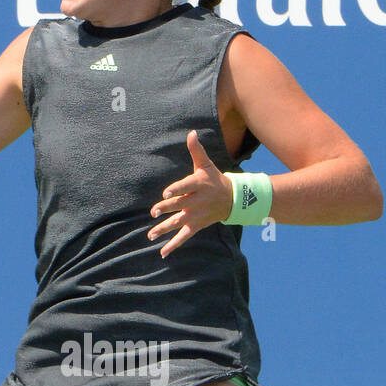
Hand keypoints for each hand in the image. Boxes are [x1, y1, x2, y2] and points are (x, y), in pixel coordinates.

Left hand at [147, 130, 233, 257]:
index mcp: (198, 185)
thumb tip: (191, 133)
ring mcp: (197, 215)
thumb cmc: (214, 179)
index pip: (185, 187)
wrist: (234, 199)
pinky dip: (174, 245)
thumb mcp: (206, 164)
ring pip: (179, 223)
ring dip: (164, 229)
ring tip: (150, 235)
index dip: (176, 190)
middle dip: (167, 209)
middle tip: (154, 212)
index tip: (165, 193)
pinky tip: (163, 252)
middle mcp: (197, 201)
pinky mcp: (197, 225)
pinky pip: (185, 237)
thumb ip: (196, 150)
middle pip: (180, 205)